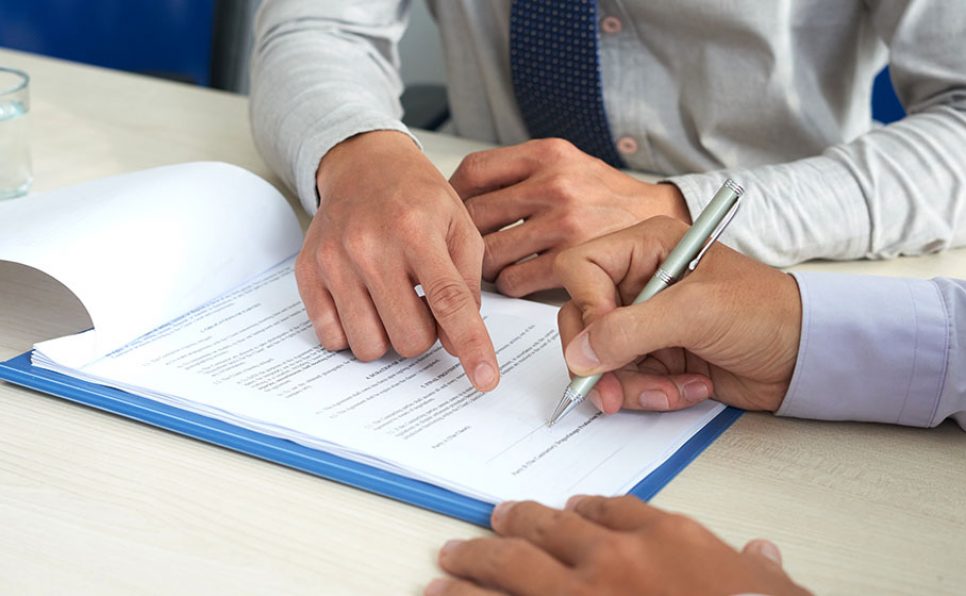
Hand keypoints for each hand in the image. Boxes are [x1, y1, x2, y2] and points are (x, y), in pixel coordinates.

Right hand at [297, 131, 498, 390]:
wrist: (363, 164)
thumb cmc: (417, 198)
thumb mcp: (460, 226)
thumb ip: (467, 285)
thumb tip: (458, 345)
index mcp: (416, 229)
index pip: (449, 301)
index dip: (471, 345)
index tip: (484, 378)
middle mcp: (370, 246)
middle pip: (409, 337)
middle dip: (425, 333)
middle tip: (422, 302)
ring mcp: (334, 261)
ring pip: (369, 346)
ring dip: (389, 335)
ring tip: (393, 301)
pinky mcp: (308, 272)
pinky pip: (332, 338)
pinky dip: (353, 332)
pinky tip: (365, 301)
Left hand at [427, 496, 809, 594]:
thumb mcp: (769, 588)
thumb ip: (753, 567)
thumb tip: (761, 552)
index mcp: (666, 538)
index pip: (612, 508)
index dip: (585, 508)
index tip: (569, 509)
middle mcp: (616, 560)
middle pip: (549, 527)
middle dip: (514, 523)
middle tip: (491, 520)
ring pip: (512, 566)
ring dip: (474, 563)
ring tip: (447, 561)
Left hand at [449, 138, 690, 297]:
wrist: (659, 218)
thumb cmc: (606, 196)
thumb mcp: (567, 163)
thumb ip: (522, 173)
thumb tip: (462, 195)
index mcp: (548, 154)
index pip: (475, 170)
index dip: (452, 194)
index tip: (447, 210)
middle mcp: (555, 183)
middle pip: (475, 213)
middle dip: (461, 236)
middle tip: (458, 248)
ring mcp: (564, 222)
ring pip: (490, 251)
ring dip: (482, 266)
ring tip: (487, 269)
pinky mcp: (574, 258)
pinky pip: (516, 279)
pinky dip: (508, 285)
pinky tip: (515, 280)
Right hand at [554, 216, 800, 413]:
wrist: (807, 356)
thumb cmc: (766, 313)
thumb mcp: (696, 312)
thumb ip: (630, 330)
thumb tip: (581, 354)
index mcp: (646, 248)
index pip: (581, 270)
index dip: (585, 307)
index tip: (603, 341)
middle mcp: (639, 282)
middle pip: (582, 320)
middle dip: (600, 361)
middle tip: (611, 393)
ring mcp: (645, 322)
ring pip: (600, 359)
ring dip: (631, 384)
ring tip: (673, 390)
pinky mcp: (656, 356)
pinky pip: (627, 380)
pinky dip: (652, 393)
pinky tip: (690, 388)